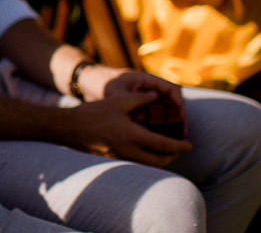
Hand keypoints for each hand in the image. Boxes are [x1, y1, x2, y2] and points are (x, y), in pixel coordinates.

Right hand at [68, 92, 192, 167]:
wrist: (70, 128)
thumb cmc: (93, 113)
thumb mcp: (118, 100)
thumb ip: (140, 99)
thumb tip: (156, 96)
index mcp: (133, 136)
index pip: (164, 145)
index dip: (180, 146)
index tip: (190, 144)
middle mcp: (129, 151)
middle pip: (160, 161)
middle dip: (173, 157)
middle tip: (180, 148)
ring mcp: (121, 158)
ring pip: (149, 165)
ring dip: (160, 159)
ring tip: (165, 149)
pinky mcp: (114, 159)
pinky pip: (137, 163)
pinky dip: (147, 158)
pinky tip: (146, 148)